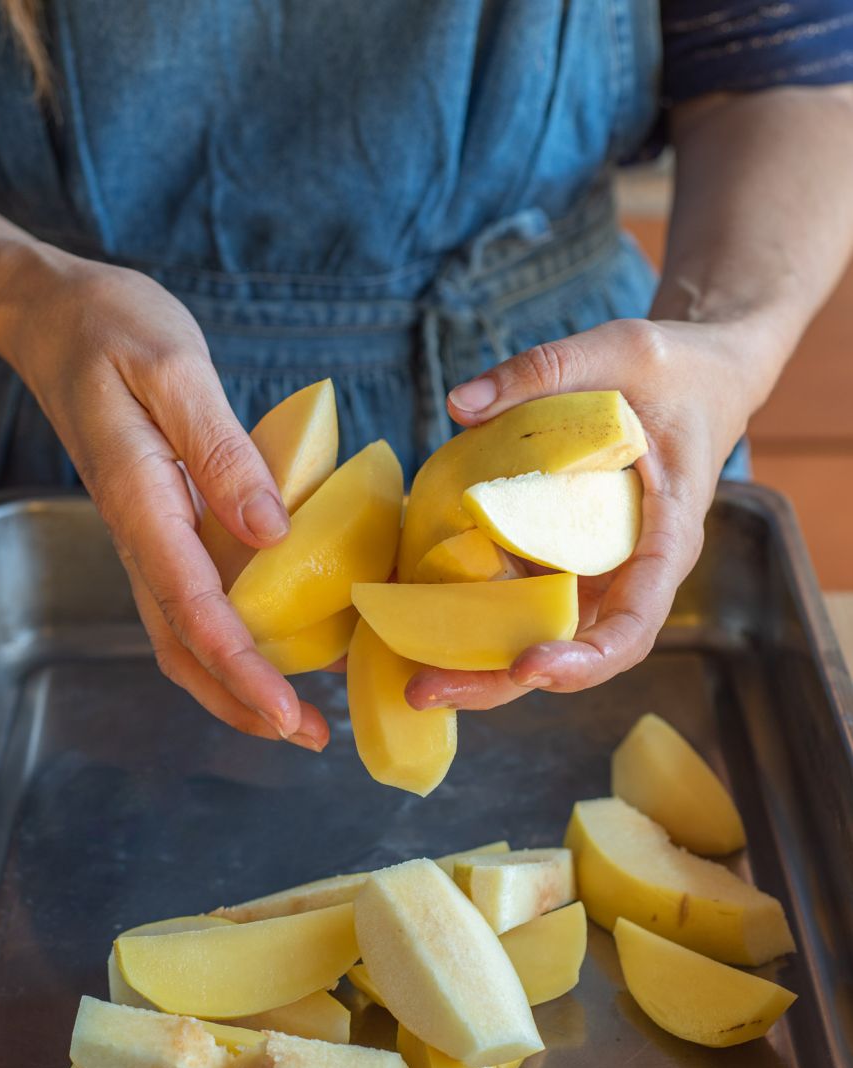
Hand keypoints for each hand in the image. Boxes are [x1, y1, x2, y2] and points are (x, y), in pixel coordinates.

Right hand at [0, 247, 328, 750]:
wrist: (53, 318)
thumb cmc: (113, 329)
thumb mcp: (175, 368)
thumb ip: (222, 451)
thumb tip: (273, 532)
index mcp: (141, 501)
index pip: (191, 607)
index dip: (240, 666)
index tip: (287, 712)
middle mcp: (138, 536)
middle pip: (182, 645)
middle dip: (241, 701)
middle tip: (308, 736)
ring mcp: (145, 537)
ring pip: (182, 634)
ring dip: (234, 682)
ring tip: (298, 715)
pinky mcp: (160, 526)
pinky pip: (191, 601)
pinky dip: (230, 639)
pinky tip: (276, 643)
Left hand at [405, 317, 760, 711]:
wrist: (695, 383)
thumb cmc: (673, 372)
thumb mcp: (623, 348)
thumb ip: (545, 369)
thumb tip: (460, 404)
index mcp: (664, 539)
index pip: (634, 623)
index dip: (584, 657)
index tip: (528, 665)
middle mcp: (626, 573)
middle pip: (568, 651)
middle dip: (496, 682)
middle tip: (422, 691)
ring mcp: (588, 572)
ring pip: (532, 636)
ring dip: (469, 663)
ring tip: (401, 677)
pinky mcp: (554, 559)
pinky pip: (511, 599)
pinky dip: (461, 614)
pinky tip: (403, 618)